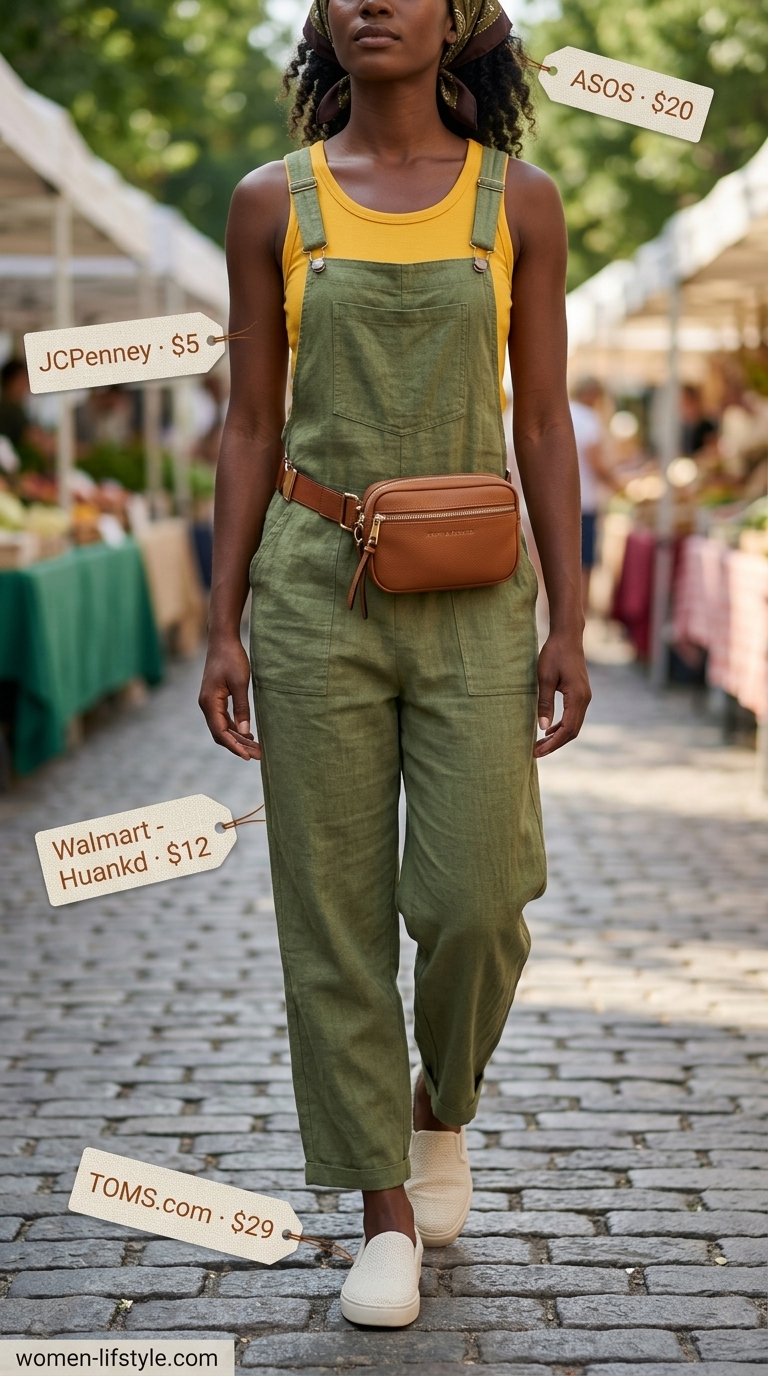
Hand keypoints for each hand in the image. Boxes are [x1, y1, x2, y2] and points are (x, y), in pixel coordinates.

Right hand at [199, 637, 260, 760]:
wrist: (222, 640)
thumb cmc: (232, 658)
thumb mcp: (240, 683)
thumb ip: (242, 708)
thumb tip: (244, 732)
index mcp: (209, 703)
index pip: (220, 732)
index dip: (234, 746)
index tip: (248, 756)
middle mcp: (206, 705)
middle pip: (221, 733)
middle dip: (239, 745)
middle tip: (258, 755)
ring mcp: (209, 702)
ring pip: (222, 728)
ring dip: (238, 738)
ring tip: (256, 747)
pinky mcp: (215, 699)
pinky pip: (223, 719)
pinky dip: (235, 728)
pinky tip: (248, 733)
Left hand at [534, 632, 590, 757]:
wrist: (568, 637)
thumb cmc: (554, 654)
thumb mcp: (544, 679)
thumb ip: (544, 704)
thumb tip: (542, 728)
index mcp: (577, 698)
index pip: (567, 730)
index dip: (552, 744)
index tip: (537, 752)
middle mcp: (585, 700)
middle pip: (572, 731)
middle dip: (555, 744)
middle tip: (536, 752)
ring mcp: (585, 697)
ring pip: (574, 725)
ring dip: (558, 736)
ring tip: (540, 743)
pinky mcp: (581, 693)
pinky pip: (573, 716)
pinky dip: (562, 726)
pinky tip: (549, 729)